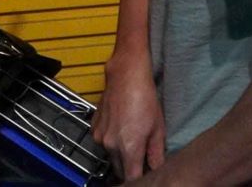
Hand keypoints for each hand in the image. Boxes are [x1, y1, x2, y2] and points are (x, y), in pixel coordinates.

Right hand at [93, 49, 164, 181]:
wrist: (126, 76)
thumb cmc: (145, 99)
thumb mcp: (157, 128)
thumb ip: (156, 154)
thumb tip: (156, 169)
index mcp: (128, 148)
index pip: (131, 178)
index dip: (140, 178)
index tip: (146, 174)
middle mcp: (110, 145)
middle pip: (119, 170)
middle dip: (130, 168)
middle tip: (141, 158)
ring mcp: (100, 136)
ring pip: (110, 156)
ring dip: (120, 155)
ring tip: (131, 138)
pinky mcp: (94, 127)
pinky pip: (103, 143)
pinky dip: (111, 142)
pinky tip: (121, 128)